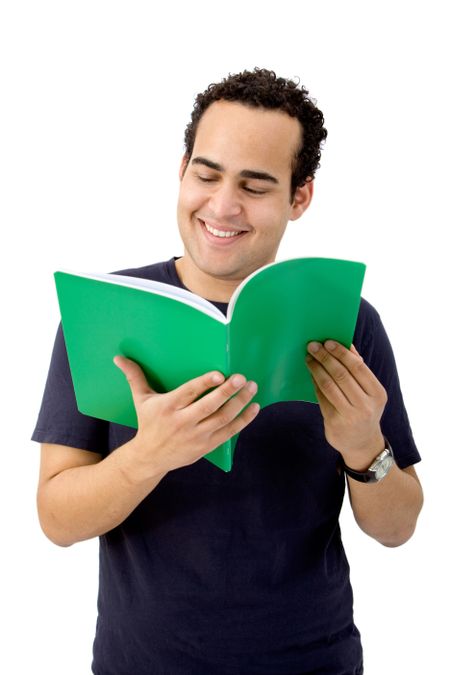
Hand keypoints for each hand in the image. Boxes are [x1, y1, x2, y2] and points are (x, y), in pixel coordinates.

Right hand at [113, 356, 259, 475]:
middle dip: (228, 392)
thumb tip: (118, 357)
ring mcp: (197, 436)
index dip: (204, 384)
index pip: (189, 393)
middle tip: (243, 378)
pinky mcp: (207, 446)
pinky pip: (229, 433)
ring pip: (222, 419)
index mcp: (168, 407)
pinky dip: (243, 421)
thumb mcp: (141, 400)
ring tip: (252, 388)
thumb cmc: (148, 423)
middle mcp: (183, 422)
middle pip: (209, 407)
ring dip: (240, 403)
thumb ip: (134, 376)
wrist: (150, 458)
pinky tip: (253, 407)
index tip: (219, 374)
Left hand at [305, 340, 386, 468]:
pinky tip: (311, 373)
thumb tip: (347, 345)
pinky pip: (321, 397)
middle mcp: (365, 405)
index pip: (358, 368)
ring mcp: (349, 415)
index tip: (328, 341)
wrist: (362, 444)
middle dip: (325, 358)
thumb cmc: (365, 410)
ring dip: (316, 369)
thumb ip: (359, 370)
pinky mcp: (334, 422)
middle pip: (341, 375)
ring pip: (329, 386)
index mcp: (377, 394)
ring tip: (309, 358)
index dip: (341, 353)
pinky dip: (315, 383)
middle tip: (313, 346)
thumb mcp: (370, 393)